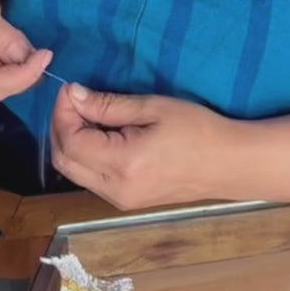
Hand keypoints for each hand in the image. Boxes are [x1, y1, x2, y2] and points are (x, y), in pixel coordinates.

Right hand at [0, 0, 51, 103]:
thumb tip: (27, 56)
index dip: (24, 74)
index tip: (46, 54)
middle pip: (4, 89)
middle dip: (27, 71)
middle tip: (42, 47)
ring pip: (8, 87)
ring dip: (25, 70)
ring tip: (32, 47)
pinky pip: (6, 82)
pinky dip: (20, 70)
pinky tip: (25, 54)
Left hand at [50, 84, 227, 210]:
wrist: (229, 164)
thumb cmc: (197, 130)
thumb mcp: (153, 108)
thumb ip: (109, 105)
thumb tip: (73, 95)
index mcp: (122, 165)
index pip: (70, 142)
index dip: (62, 113)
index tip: (70, 89)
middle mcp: (115, 189)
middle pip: (63, 161)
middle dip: (60, 127)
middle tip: (73, 100)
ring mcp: (120, 200)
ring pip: (74, 172)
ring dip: (70, 141)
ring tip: (87, 114)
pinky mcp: (127, 201)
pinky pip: (90, 178)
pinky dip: (84, 155)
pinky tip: (100, 134)